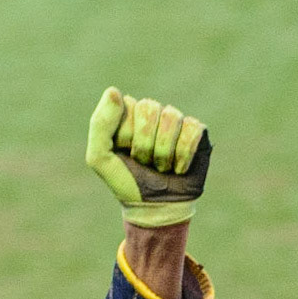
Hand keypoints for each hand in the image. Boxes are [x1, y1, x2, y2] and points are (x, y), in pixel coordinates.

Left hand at [86, 87, 210, 227]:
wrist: (155, 207)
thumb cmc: (126, 181)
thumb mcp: (100, 158)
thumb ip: (100, 124)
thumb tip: (113, 90)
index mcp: (127, 115)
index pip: (128, 105)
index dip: (125, 135)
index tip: (124, 153)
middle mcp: (152, 113)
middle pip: (150, 108)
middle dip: (144, 144)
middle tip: (143, 162)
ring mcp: (175, 121)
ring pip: (171, 117)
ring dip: (162, 152)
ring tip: (160, 167)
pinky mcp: (197, 131)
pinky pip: (192, 129)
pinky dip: (182, 155)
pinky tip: (178, 167)